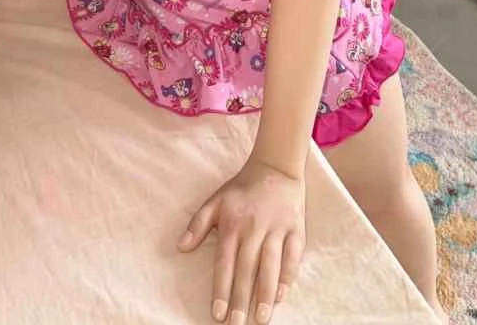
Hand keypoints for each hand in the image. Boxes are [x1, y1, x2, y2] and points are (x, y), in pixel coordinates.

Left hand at [177, 157, 305, 324]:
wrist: (275, 167)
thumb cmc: (242, 188)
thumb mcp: (216, 200)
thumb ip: (198, 224)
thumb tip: (181, 247)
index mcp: (232, 223)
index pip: (225, 262)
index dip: (221, 289)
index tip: (217, 314)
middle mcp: (254, 228)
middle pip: (246, 269)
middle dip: (241, 300)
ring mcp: (276, 229)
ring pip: (270, 266)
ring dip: (265, 293)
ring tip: (260, 318)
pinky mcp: (295, 229)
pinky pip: (292, 256)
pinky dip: (287, 276)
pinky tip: (281, 295)